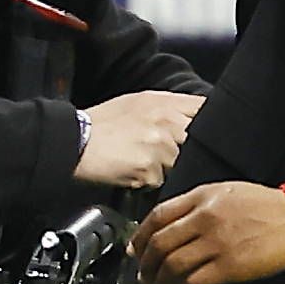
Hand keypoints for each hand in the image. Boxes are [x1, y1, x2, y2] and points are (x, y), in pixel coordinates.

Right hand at [72, 88, 202, 188]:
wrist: (75, 141)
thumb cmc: (101, 124)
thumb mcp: (137, 103)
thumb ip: (167, 109)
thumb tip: (190, 117)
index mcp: (165, 102)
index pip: (205, 108)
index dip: (209, 123)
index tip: (206, 132)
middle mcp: (167, 120)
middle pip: (198, 141)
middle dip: (187, 150)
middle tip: (163, 153)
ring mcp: (161, 145)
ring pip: (180, 164)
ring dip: (166, 169)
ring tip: (141, 161)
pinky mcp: (151, 168)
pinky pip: (160, 181)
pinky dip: (148, 181)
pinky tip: (132, 171)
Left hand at [133, 180, 284, 283]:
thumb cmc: (266, 206)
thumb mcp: (226, 193)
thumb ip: (198, 206)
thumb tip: (173, 227)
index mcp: (201, 198)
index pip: (158, 217)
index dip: (140, 237)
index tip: (136, 250)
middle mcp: (205, 218)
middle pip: (160, 244)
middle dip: (146, 264)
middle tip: (144, 275)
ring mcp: (217, 242)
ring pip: (172, 265)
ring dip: (159, 281)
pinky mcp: (230, 265)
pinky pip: (193, 282)